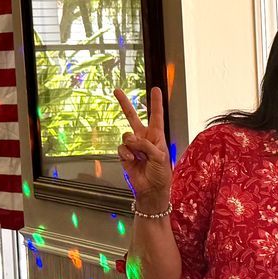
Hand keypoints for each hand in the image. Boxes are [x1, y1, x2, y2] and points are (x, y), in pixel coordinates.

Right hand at [116, 87, 171, 208]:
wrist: (151, 190)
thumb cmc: (161, 174)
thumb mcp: (159, 157)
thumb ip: (146, 145)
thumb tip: (131, 139)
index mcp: (157, 136)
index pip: (156, 116)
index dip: (156, 102)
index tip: (155, 89)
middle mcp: (144, 138)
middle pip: (133, 117)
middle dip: (124, 104)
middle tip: (116, 90)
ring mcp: (133, 146)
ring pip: (126, 135)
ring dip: (131, 145)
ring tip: (138, 155)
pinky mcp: (124, 154)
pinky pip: (121, 148)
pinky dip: (125, 153)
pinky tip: (131, 160)